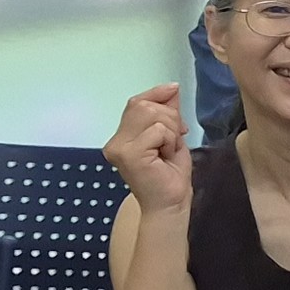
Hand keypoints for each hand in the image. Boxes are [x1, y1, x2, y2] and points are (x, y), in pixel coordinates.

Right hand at [103, 85, 192, 214]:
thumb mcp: (171, 134)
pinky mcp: (128, 154)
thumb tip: (171, 87)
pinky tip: (166, 155)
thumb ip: (167, 111)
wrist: (170, 202)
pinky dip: (169, 140)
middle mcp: (115, 141)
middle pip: (145, 105)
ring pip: (152, 115)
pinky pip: (157, 130)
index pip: (136, 102)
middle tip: (174, 139)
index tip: (174, 91)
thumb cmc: (170, 172)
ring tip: (169, 149)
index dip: (157, 93)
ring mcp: (119, 148)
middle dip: (169, 117)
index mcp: (122, 136)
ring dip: (171, 130)